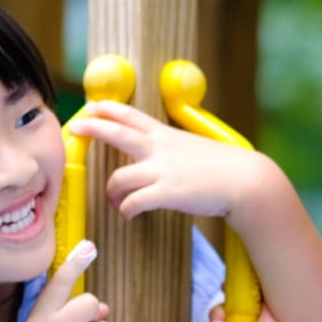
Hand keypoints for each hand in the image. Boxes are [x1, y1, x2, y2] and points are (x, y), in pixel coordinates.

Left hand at [66, 101, 261, 219]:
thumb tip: (163, 159)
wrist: (245, 181)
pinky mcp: (167, 193)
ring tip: (115, 201)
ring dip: (111, 192)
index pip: (132, 115)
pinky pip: (133, 203)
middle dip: (93, 128)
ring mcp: (162, 171)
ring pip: (118, 179)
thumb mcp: (196, 148)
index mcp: (167, 136)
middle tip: (76, 128)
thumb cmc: (225, 169)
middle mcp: (160, 149)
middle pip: (116, 132)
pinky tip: (128, 215)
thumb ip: (175, 150)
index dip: (108, 109)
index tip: (92, 106)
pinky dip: (126, 210)